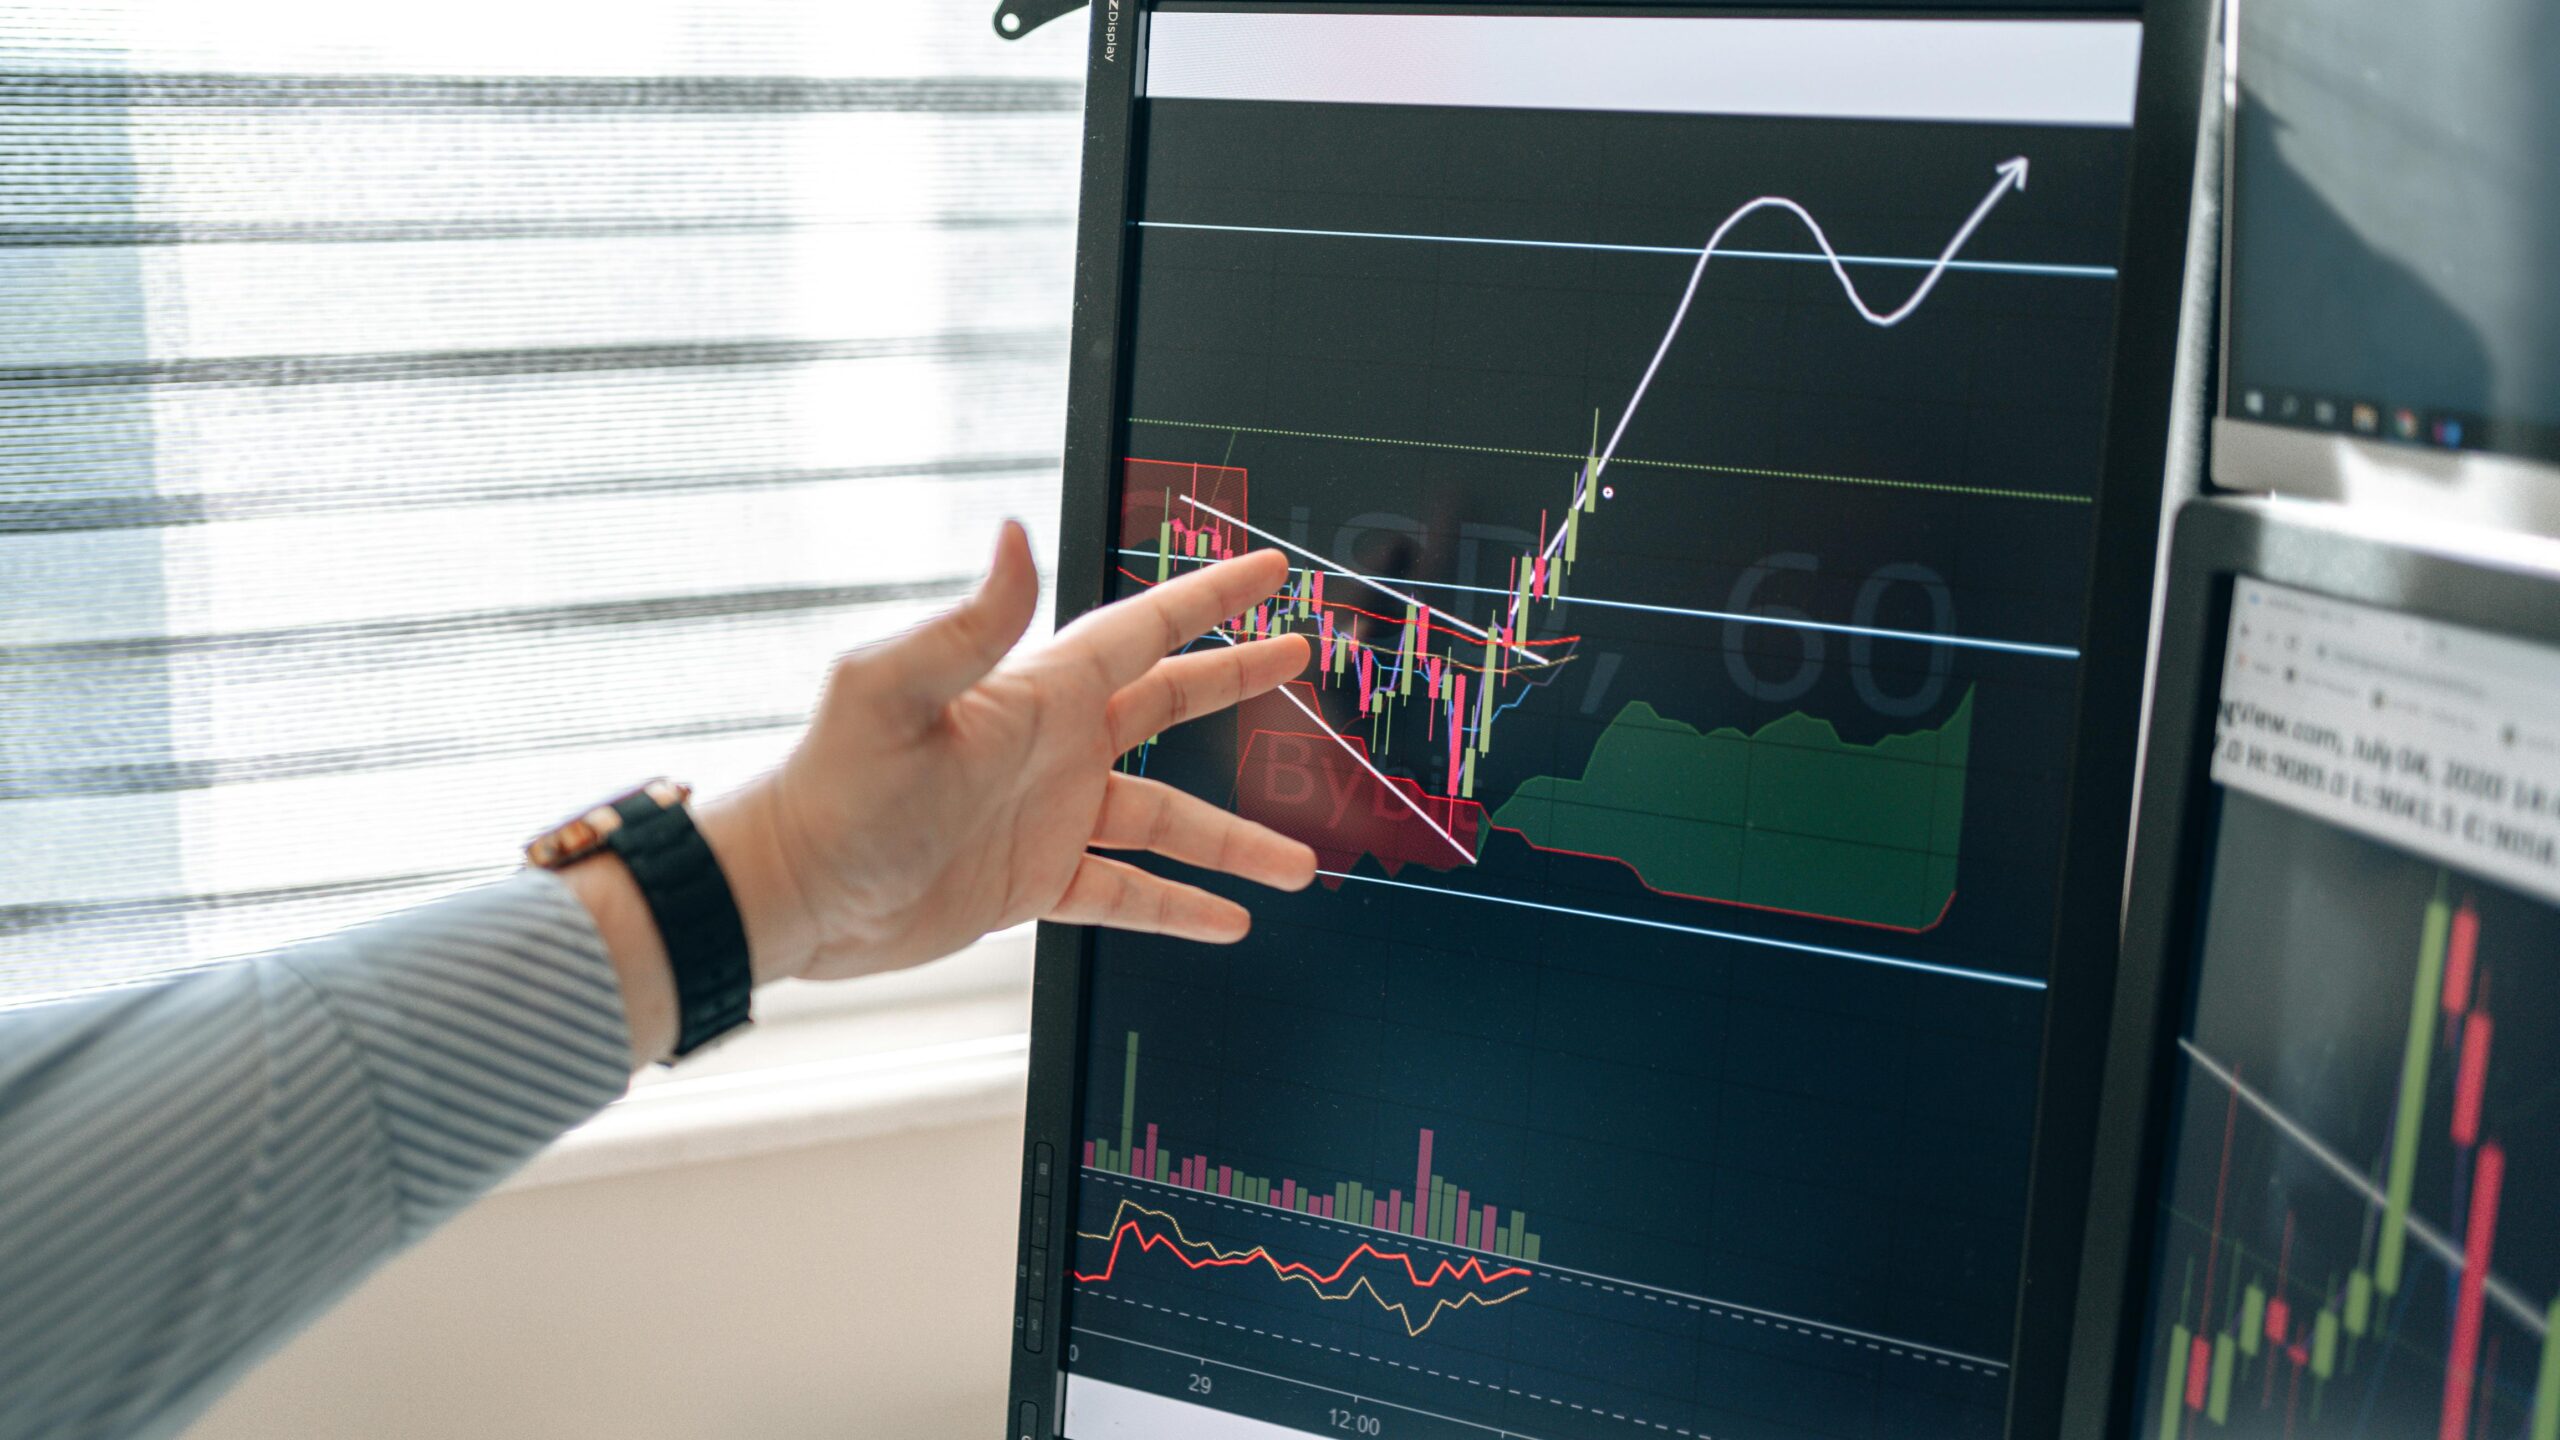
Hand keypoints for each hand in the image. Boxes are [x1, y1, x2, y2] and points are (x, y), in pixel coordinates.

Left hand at [704, 521, 1317, 985]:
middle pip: (1168, 706)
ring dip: (1233, 841)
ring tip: (1301, 863)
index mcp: (1035, 694)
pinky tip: (1227, 923)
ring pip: (1166, 821)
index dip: (1206, 600)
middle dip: (1236, 681)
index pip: (1142, 632)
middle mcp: (1052, 748)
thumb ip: (970, 625)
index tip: (1264, 569)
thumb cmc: (831, 789)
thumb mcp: (897, 695)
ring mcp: (1047, 815)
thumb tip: (1016, 535)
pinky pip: (1125, 893)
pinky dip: (1177, 908)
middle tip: (1299, 656)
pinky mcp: (1031, 881)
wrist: (792, 892)